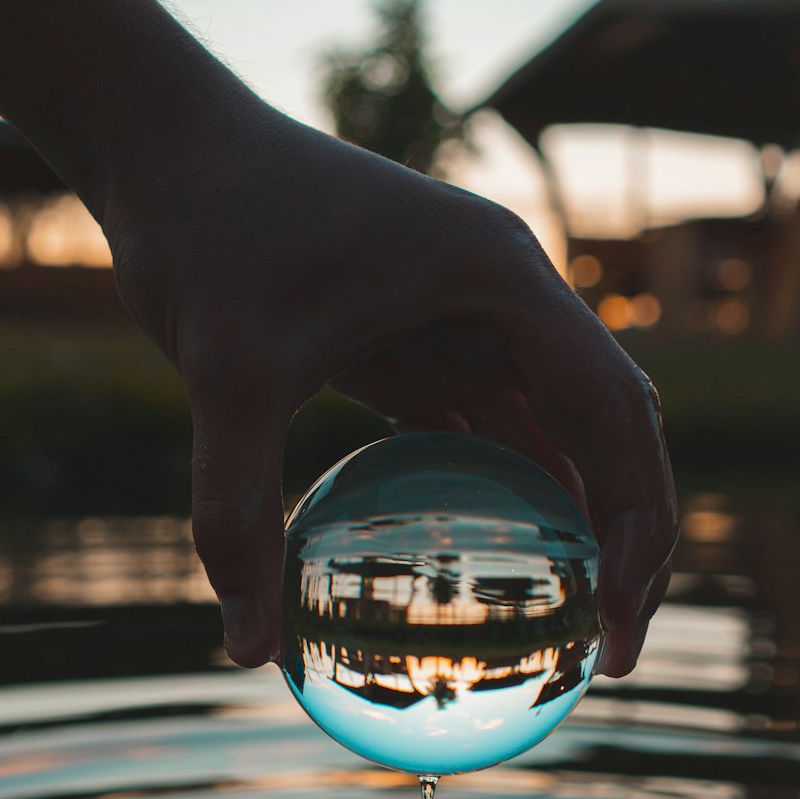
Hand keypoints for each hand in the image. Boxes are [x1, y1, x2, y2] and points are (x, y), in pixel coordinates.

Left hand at [105, 100, 676, 675]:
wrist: (162, 145)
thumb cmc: (207, 228)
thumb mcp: (226, 372)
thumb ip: (239, 509)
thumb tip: (247, 653)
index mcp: (501, 276)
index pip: (614, 409)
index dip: (637, 519)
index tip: (618, 620)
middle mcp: (502, 291)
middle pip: (603, 422)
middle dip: (621, 532)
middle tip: (607, 647)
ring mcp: (461, 311)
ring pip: (545, 424)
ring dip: (561, 514)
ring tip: (561, 620)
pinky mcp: (412, 331)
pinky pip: (477, 418)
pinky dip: (491, 486)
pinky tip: (481, 557)